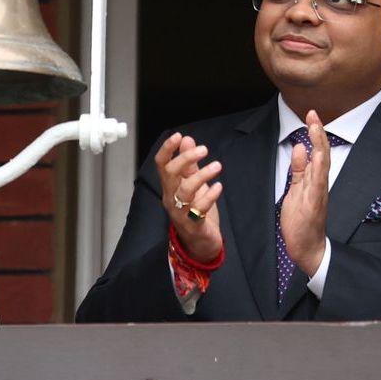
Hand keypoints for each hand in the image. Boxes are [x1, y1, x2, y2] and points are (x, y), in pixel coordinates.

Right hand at [155, 132, 223, 262]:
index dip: (167, 149)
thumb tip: (187, 139)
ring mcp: (180, 212)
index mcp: (170, 187)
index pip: (161, 165)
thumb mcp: (194, 185)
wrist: (201, 244)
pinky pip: (199, 208)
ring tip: (217, 166)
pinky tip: (219, 186)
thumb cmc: (196, 211)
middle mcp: (171, 198)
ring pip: (185, 190)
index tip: (179, 135)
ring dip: (201, 175)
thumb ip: (190, 164)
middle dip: (185, 158)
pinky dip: (210, 195)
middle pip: (170, 174)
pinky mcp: (193, 224)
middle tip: (205, 149)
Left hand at [279, 110, 329, 276]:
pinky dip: (317, 170)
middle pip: (322, 154)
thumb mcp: (296, 190)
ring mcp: (318, 194)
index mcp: (314, 180)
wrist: (307, 247)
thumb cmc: (302, 221)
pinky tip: (316, 156)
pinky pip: (317, 185)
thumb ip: (299, 169)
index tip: (311, 114)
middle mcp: (319, 185)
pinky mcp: (314, 205)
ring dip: (319, 146)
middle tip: (313, 113)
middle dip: (318, 133)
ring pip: (322, 166)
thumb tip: (300, 147)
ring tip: (316, 127)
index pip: (317, 151)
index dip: (315, 132)